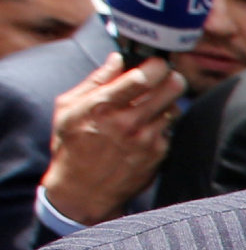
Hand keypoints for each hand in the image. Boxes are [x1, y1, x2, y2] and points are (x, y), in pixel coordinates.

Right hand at [37, 53, 181, 227]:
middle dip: (172, 77)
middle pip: (170, 89)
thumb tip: (117, 59)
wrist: (82, 190)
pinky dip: (162, 125)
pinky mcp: (158, 154)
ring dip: (168, 102)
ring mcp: (146, 140)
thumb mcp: (69, 108)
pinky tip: (146, 128)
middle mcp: (127, 122)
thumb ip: (95, 81)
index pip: (141, 78)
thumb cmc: (71, 145)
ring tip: (152, 104)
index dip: (156, 64)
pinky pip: (169, 130)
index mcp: (102, 106)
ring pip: (174, 108)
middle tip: (167, 76)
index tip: (157, 60)